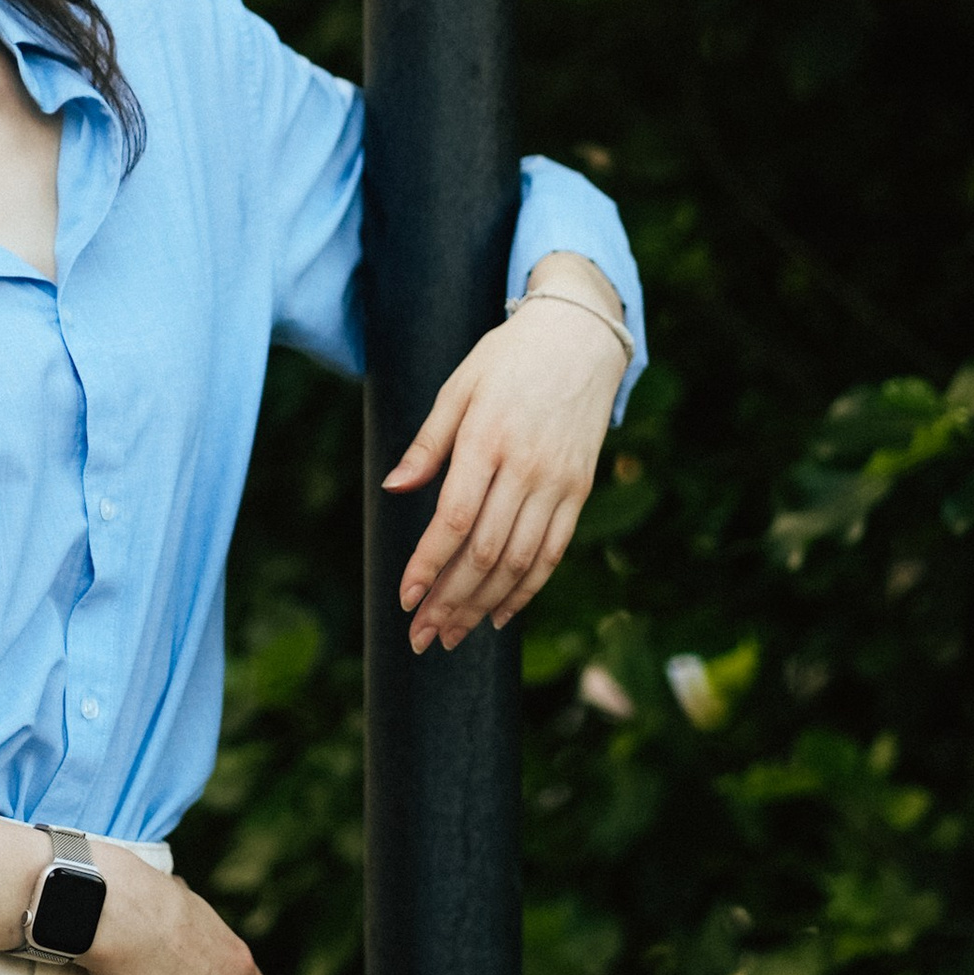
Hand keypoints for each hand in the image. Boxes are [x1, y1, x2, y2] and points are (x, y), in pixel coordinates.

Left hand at [385, 270, 625, 651]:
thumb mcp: (458, 386)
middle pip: (485, 552)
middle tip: (421, 637)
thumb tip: (393, 490)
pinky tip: (499, 613)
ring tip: (452, 636)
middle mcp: (526, 467)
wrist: (580, 337)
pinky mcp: (579, 490)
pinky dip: (527, 589)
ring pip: (519, 562)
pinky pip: (553, 552)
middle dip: (449, 601)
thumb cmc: (508, 358)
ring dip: (483, 605)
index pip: (453, 520)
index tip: (404, 599)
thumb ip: (427, 444)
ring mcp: (558, 483)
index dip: (427, 565)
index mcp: (487, 439)